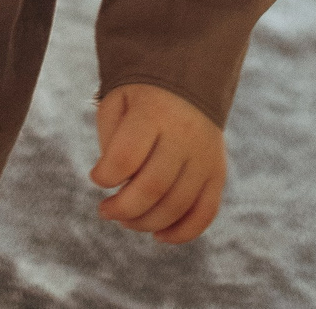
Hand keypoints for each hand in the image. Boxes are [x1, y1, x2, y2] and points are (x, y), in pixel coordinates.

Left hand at [90, 84, 226, 243]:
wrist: (189, 81)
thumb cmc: (141, 99)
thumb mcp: (117, 102)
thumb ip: (110, 140)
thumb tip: (115, 186)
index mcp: (154, 112)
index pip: (126, 157)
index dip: (105, 176)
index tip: (96, 176)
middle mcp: (185, 135)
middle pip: (152, 187)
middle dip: (122, 208)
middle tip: (105, 210)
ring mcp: (206, 156)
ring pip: (177, 206)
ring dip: (145, 223)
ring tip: (125, 219)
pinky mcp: (218, 172)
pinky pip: (205, 212)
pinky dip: (182, 232)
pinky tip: (158, 235)